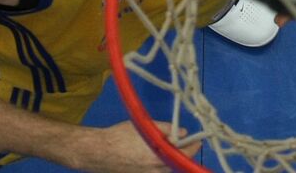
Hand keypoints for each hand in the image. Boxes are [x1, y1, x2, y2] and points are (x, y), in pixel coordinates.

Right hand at [74, 121, 199, 172]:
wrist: (97, 152)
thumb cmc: (120, 136)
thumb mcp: (145, 127)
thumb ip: (167, 129)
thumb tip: (183, 133)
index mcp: (159, 157)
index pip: (186, 154)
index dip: (194, 146)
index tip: (198, 140)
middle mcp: (155, 171)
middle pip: (178, 164)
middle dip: (184, 154)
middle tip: (185, 144)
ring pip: (167, 170)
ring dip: (172, 160)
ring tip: (170, 149)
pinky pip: (156, 172)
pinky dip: (160, 165)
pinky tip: (155, 156)